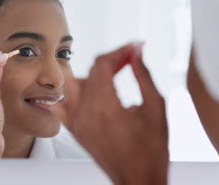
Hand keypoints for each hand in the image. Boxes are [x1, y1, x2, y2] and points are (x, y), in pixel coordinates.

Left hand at [56, 43, 168, 184]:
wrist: (140, 180)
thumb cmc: (151, 151)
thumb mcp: (156, 108)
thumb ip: (144, 75)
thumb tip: (136, 53)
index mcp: (105, 106)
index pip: (103, 64)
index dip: (120, 50)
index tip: (135, 47)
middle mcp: (85, 113)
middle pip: (89, 70)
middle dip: (111, 60)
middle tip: (129, 58)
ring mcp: (77, 123)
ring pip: (73, 84)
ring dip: (91, 74)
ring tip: (112, 75)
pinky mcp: (75, 131)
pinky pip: (62, 106)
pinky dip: (70, 94)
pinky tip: (86, 91)